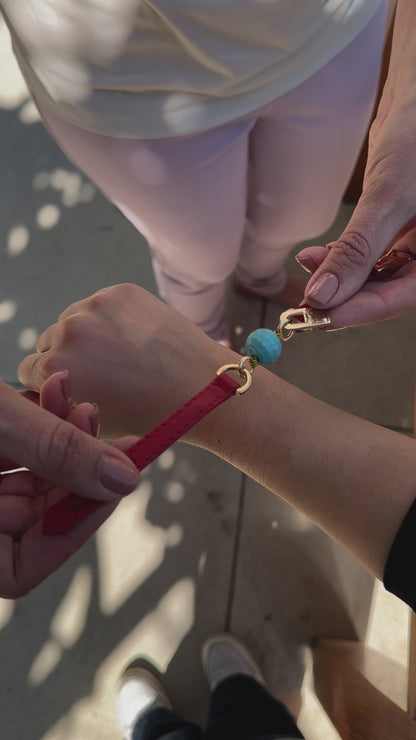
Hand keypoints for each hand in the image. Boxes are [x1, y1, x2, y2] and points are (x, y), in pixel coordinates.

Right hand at [0, 372, 139, 596]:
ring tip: (81, 404)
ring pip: (29, 478)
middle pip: (33, 518)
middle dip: (77, 472)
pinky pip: (16, 452)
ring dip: (62, 439)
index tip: (112, 489)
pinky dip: (40, 424)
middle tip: (112, 439)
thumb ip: (53, 450)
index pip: (19, 569)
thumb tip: (122, 481)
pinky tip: (57, 392)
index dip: (70, 532)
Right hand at [18, 285, 237, 438]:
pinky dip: (111, 320)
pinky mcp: (119, 291)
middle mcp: (69, 334)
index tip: (75, 389)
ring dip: (87, 335)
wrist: (201, 389)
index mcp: (55, 371)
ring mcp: (95, 308)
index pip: (28, 370)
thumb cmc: (148, 414)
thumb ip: (57, 405)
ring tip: (122, 357)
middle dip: (67, 357)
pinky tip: (135, 340)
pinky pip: (99, 306)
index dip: (53, 384)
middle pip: (47, 342)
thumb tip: (35, 388)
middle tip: (101, 373)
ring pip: (71, 320)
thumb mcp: (90, 423)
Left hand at [296, 26, 415, 329]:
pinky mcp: (395, 230)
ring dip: (338, 280)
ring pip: (374, 277)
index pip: (401, 298)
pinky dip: (341, 258)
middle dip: (343, 299)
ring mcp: (414, 243)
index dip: (359, 312)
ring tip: (306, 276)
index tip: (319, 319)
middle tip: (305, 307)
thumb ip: (357, 250)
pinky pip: (368, 255)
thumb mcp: (389, 197)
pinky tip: (315, 256)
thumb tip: (324, 295)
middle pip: (386, 293)